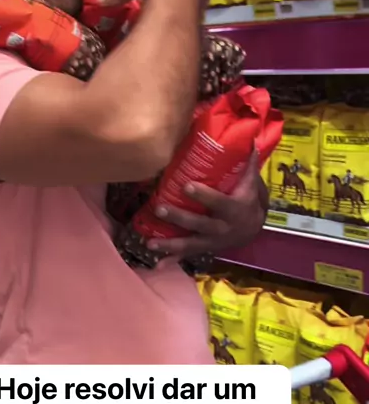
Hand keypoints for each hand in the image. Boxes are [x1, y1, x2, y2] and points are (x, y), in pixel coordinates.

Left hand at [147, 153, 267, 257]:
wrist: (254, 229)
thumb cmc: (248, 200)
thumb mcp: (252, 183)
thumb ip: (248, 164)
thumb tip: (250, 139)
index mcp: (234, 210)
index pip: (218, 202)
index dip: (203, 195)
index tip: (186, 185)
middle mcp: (222, 228)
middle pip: (199, 224)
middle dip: (179, 217)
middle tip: (159, 208)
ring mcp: (212, 241)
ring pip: (190, 243)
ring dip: (169, 244)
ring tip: (149, 243)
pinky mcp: (204, 248)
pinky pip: (187, 255)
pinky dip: (172, 260)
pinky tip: (156, 264)